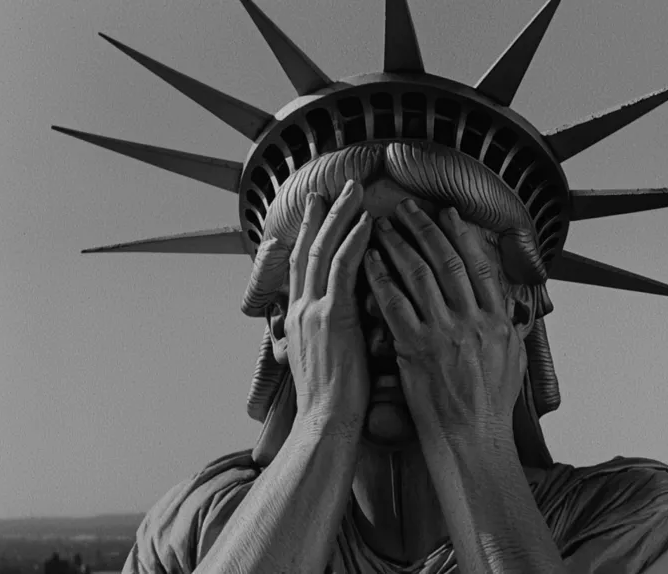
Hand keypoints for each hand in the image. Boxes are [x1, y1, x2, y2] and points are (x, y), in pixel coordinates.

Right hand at [286, 180, 372, 436]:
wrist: (326, 426)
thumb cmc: (334, 403)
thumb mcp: (325, 360)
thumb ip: (330, 334)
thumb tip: (346, 322)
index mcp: (300, 319)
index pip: (303, 264)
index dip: (310, 233)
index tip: (317, 207)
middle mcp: (301, 309)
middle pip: (309, 248)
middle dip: (321, 214)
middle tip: (334, 186)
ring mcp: (313, 311)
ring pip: (324, 250)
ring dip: (339, 216)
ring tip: (353, 190)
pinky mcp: (332, 319)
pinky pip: (343, 270)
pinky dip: (354, 242)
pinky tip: (367, 222)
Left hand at [363, 200, 526, 441]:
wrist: (473, 440)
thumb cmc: (490, 407)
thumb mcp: (512, 360)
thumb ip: (508, 326)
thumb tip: (508, 305)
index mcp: (497, 320)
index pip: (479, 265)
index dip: (462, 235)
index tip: (448, 213)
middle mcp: (472, 321)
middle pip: (446, 261)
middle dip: (424, 229)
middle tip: (406, 207)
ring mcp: (443, 333)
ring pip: (419, 276)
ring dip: (398, 245)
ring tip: (382, 225)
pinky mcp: (415, 349)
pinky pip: (394, 304)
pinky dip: (380, 279)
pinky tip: (368, 262)